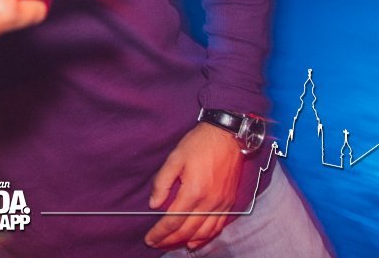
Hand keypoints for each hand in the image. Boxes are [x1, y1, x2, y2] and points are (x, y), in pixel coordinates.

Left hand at [145, 122, 243, 250]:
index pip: (173, 221)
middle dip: (169, 240)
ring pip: (202, 233)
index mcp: (193, 191)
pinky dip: (205, 237)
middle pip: (187, 230)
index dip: (159, 233)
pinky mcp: (229, 202)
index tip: (149, 239)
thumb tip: (153, 205)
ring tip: (171, 244)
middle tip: (156, 244)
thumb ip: (162, 182)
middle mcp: (209, 202)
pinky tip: (195, 241)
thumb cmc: (199, 143)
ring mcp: (221, 204)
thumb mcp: (175, 157)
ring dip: (185, 241)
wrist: (228, 136)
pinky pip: (218, 227)